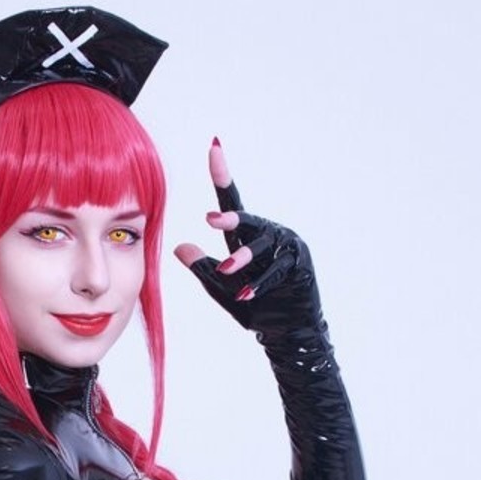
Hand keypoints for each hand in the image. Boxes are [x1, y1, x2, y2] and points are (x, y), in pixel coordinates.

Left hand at [174, 140, 323, 340]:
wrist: (286, 332)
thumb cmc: (256, 307)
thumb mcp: (222, 289)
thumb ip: (203, 268)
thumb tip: (179, 246)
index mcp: (248, 237)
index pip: (231, 203)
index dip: (222, 177)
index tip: (214, 147)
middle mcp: (268, 236)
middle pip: (248, 221)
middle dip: (230, 217)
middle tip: (210, 219)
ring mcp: (287, 249)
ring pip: (261, 248)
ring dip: (243, 260)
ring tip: (226, 270)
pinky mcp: (300, 267)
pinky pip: (276, 273)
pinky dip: (260, 285)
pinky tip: (246, 295)